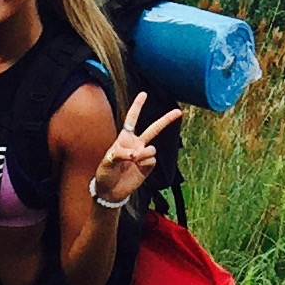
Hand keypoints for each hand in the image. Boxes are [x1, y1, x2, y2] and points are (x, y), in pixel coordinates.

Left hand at [95, 90, 183, 206]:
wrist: (110, 191)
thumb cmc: (105, 173)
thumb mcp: (107, 161)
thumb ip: (121, 153)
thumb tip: (136, 154)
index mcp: (124, 138)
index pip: (132, 119)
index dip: (138, 106)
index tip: (144, 94)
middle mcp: (136, 144)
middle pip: (153, 129)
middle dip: (166, 120)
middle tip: (179, 111)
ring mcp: (143, 156)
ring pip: (152, 149)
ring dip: (144, 154)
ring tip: (133, 160)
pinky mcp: (147, 167)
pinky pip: (151, 161)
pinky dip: (144, 163)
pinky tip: (137, 167)